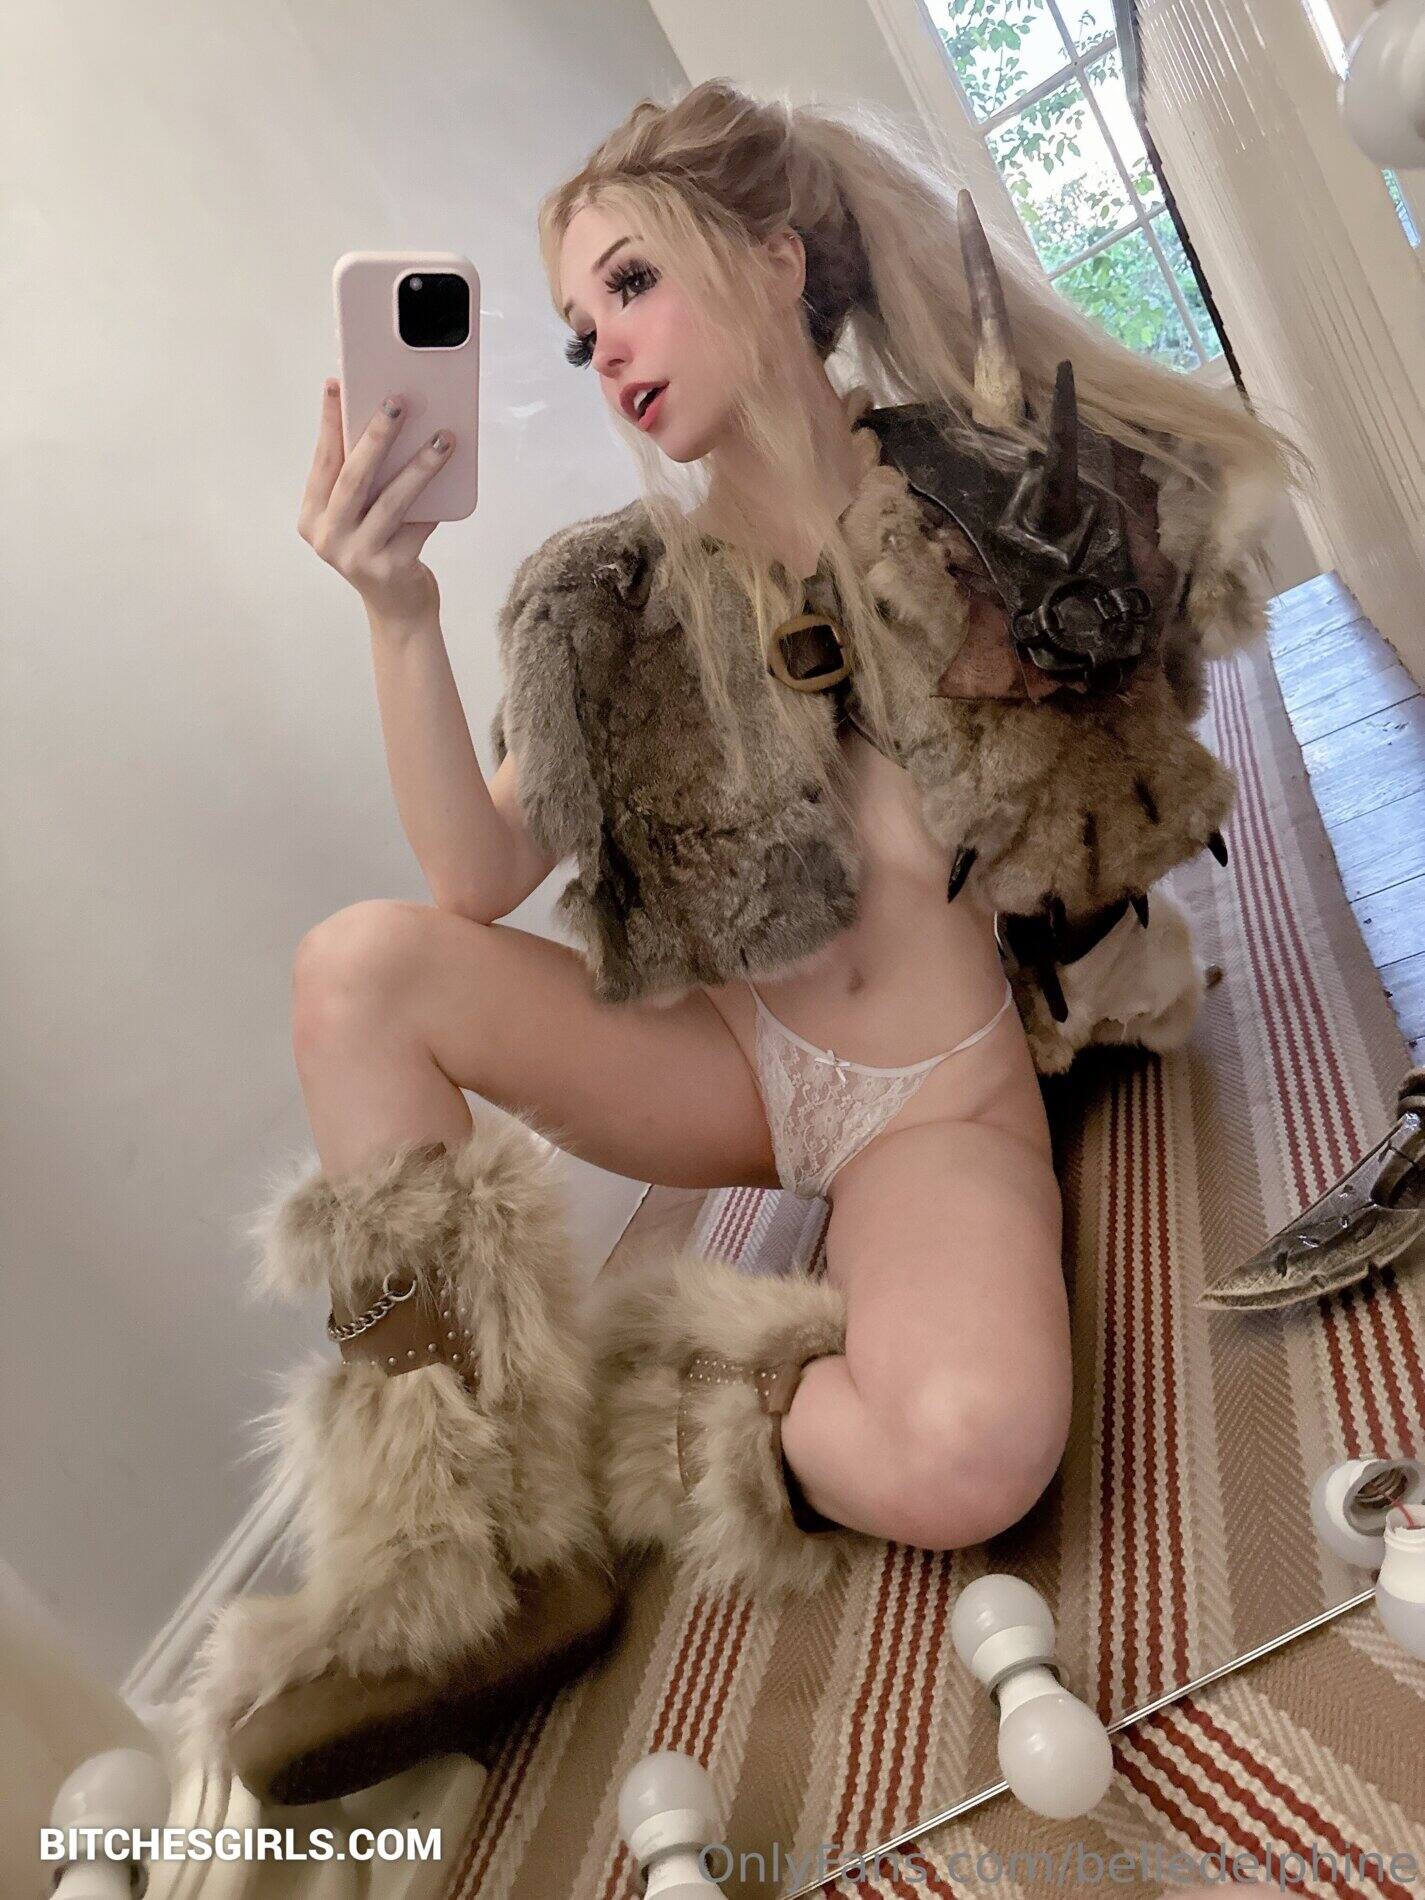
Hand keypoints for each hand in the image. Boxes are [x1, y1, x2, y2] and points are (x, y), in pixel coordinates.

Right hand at [298, 381, 453, 625]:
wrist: (398, 609)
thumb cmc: (379, 550)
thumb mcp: (360, 516)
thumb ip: (363, 482)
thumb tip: (390, 422)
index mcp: (312, 519)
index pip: (322, 461)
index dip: (330, 422)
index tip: (337, 385)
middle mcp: (328, 538)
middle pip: (353, 477)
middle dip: (376, 435)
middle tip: (396, 401)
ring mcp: (357, 556)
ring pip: (391, 500)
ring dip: (420, 466)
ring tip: (443, 438)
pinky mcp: (390, 569)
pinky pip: (417, 525)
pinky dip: (435, 502)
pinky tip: (453, 478)